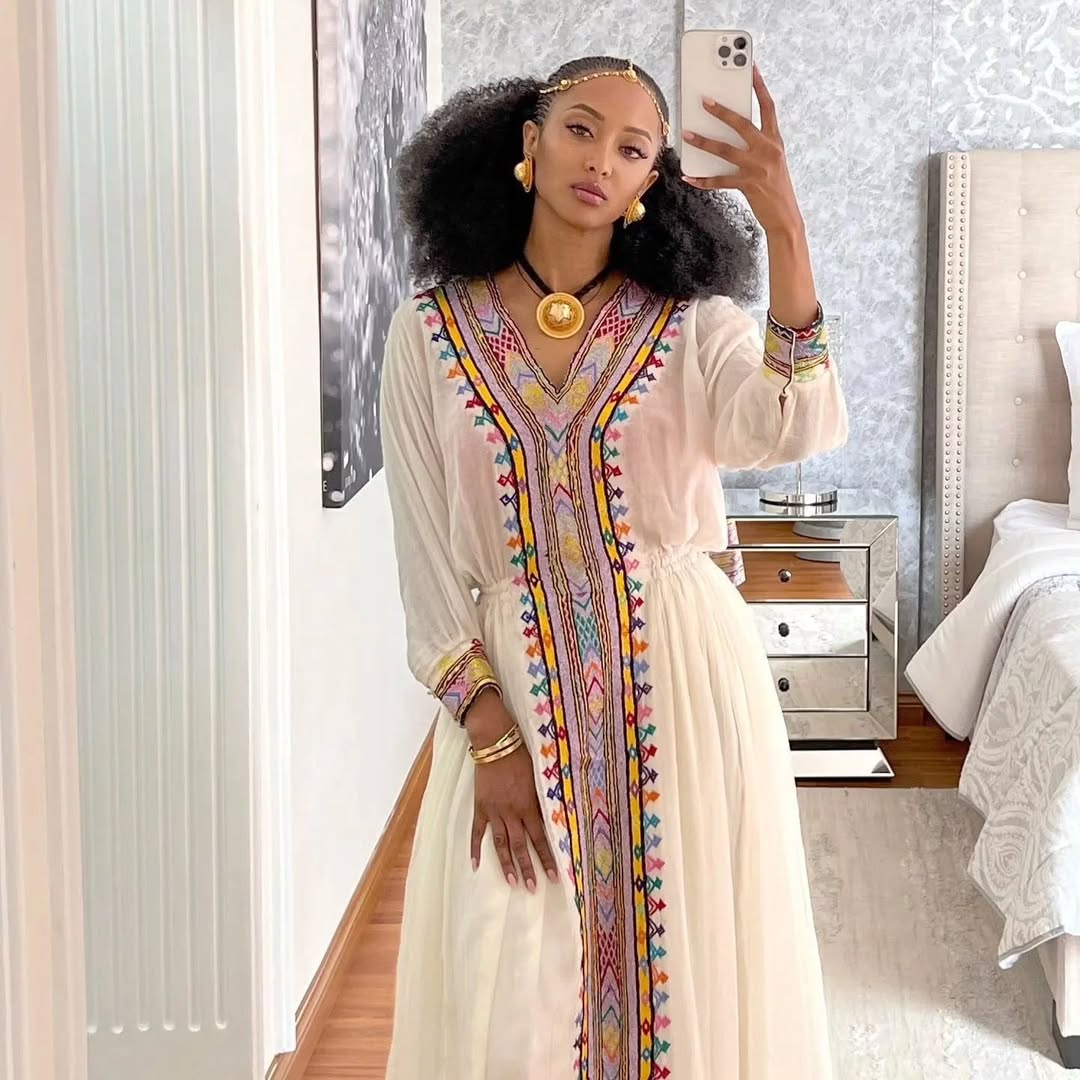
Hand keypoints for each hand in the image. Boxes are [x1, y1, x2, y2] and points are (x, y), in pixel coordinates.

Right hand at [465, 690, 558, 891]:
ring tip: (512, 882)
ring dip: (507, 864)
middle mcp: (511, 812)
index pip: (540, 838)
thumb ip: (542, 800)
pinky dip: (475, 848)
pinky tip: (475, 865)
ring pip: (500, 844)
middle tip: (533, 888)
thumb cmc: (521, 756)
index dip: (547, 858)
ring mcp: (494, 811)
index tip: (555, 876)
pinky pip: (477, 831)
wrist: (495, 742)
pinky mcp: (480, 807)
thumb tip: (552, 820)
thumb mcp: (538, 777)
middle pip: (519, 846)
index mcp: (528, 805)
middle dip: (528, 868)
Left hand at [680, 64, 802, 235]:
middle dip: (721, 111)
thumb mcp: (772, 160)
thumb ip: (757, 144)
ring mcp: (758, 167)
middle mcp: (768, 150)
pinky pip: (720, 180)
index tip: (750, 67)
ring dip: (704, 141)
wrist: (786, 216)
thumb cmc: (776, 187)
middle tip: (704, 100)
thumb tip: (730, 132)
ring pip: (726, 150)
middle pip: (742, 124)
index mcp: (775, 140)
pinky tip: (689, 176)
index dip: (759, 86)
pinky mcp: (748, 185)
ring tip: (687, 135)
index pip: (768, 107)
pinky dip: (703, 180)